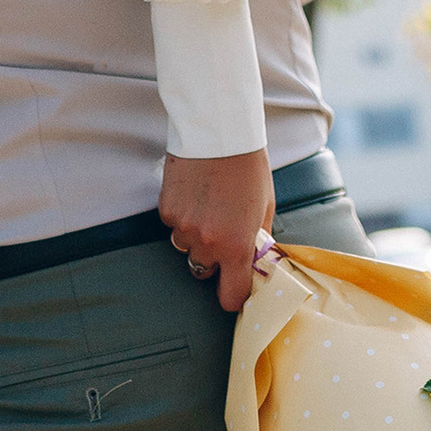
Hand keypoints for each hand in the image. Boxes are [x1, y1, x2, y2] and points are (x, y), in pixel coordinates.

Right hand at [159, 149, 273, 311]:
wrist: (218, 133)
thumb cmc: (248, 168)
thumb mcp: (264, 207)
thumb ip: (257, 239)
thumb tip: (254, 260)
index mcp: (236, 246)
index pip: (230, 296)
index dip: (232, 296)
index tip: (234, 289)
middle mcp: (207, 243)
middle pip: (203, 271)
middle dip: (213, 258)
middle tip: (222, 231)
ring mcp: (183, 227)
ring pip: (185, 247)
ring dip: (195, 236)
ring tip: (208, 206)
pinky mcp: (166, 210)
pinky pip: (173, 225)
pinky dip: (182, 215)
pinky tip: (194, 193)